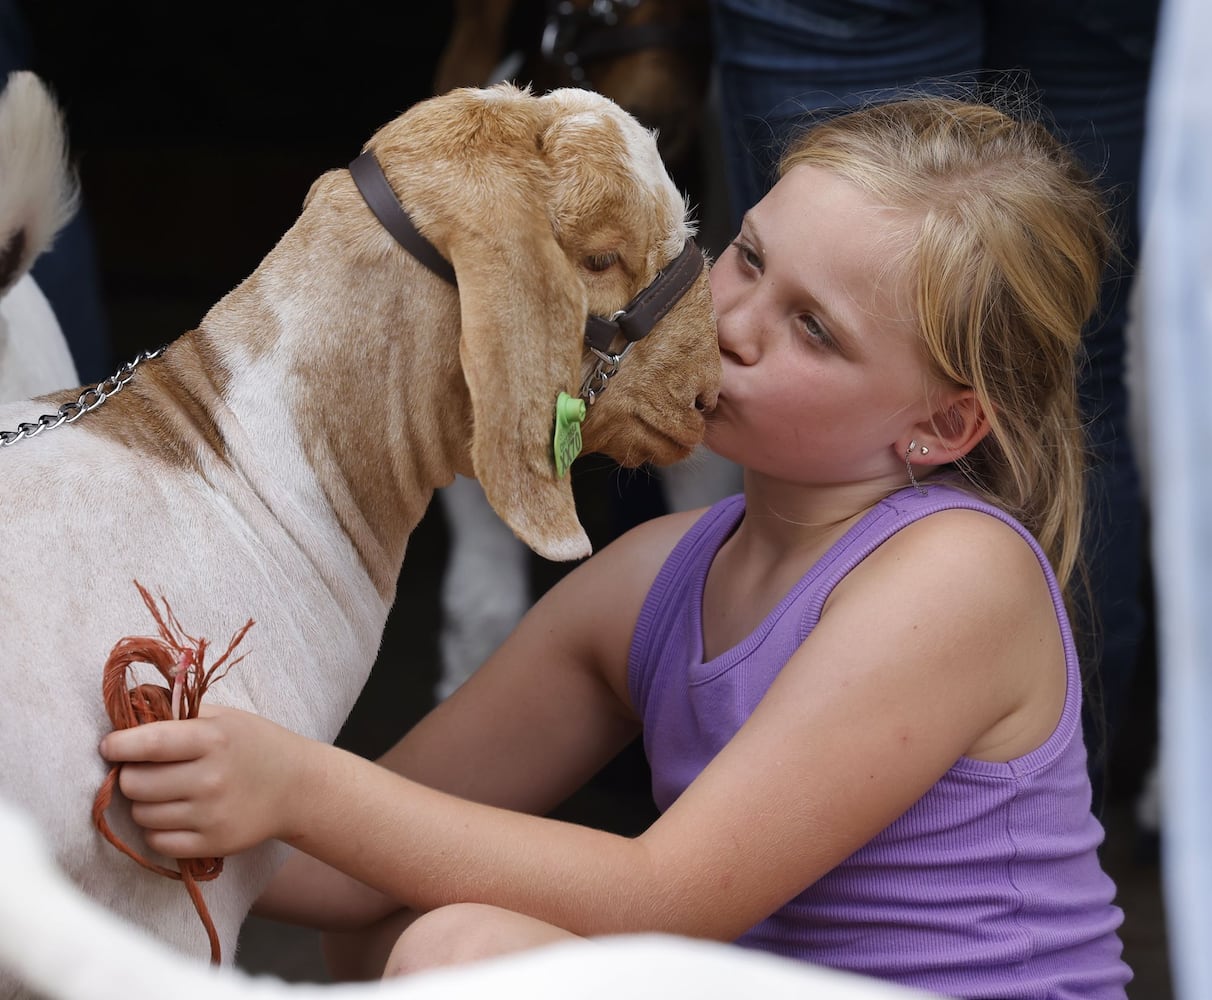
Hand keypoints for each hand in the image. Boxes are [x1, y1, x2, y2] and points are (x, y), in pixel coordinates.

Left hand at [99, 705, 307, 858]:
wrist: (297, 787)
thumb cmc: (254, 744)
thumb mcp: (223, 717)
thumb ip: (176, 710)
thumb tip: (129, 700)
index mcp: (213, 739)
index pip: (148, 743)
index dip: (118, 744)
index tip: (110, 746)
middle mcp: (211, 778)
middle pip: (134, 783)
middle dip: (131, 775)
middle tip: (146, 769)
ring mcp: (211, 815)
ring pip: (141, 814)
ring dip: (145, 803)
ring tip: (166, 792)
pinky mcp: (212, 844)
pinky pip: (157, 842)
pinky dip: (158, 829)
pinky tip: (176, 814)